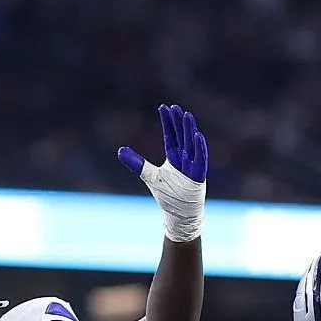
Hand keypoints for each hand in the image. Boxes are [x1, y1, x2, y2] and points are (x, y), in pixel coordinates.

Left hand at [118, 103, 208, 242]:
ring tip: (186, 115)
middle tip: (175, 108)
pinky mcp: (198, 175)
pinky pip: (200, 159)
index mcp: (173, 157)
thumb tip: (120, 150)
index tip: (164, 107)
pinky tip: (197, 136)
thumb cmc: (167, 194)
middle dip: (178, 122)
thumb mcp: (149, 176)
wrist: (178, 213)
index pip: (170, 135)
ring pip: (191, 144)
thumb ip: (136, 163)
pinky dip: (199, 148)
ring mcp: (192, 166)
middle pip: (181, 136)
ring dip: (189, 130)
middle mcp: (184, 158)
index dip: (168, 122)